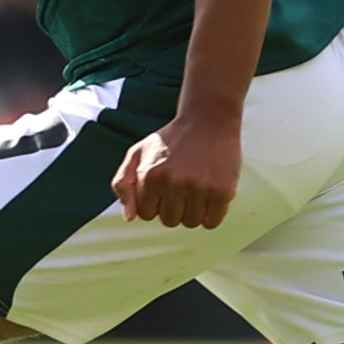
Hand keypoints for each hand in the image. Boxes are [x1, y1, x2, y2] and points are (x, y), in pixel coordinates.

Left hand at [113, 108, 242, 229]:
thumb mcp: (137, 153)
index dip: (156, 202)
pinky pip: (212, 223)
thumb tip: (129, 217)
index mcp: (149, 175)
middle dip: (175, 207)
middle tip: (182, 185)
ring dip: (194, 211)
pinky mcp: (221, 191)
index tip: (164, 186)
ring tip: (196, 187)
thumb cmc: (170, 140)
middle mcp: (173, 183)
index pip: (147, 214)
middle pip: (170, 220)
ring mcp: (198, 187)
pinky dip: (212, 214)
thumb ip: (122, 183)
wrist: (208, 120)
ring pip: (191, 222)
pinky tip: (210, 194)